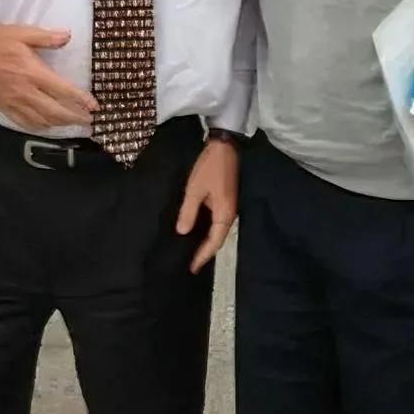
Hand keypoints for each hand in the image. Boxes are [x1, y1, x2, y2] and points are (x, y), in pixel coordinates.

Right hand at [0, 24, 97, 130]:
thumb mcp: (22, 32)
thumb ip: (46, 37)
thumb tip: (68, 36)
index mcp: (33, 73)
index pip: (62, 91)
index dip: (80, 100)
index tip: (95, 106)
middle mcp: (25, 92)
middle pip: (54, 111)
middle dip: (74, 118)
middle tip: (89, 121)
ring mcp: (14, 102)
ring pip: (41, 120)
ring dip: (59, 124)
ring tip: (73, 124)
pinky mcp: (4, 107)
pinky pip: (24, 122)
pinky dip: (39, 127)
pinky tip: (46, 126)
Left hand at [176, 139, 238, 273]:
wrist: (224, 146)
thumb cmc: (210, 167)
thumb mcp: (195, 189)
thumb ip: (188, 212)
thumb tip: (182, 232)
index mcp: (224, 214)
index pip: (214, 242)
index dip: (203, 256)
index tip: (192, 268)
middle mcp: (230, 214)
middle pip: (218, 239)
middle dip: (205, 252)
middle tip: (191, 264)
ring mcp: (229, 207)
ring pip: (218, 230)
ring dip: (206, 241)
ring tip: (192, 250)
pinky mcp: (226, 200)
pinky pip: (217, 221)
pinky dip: (207, 229)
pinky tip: (197, 230)